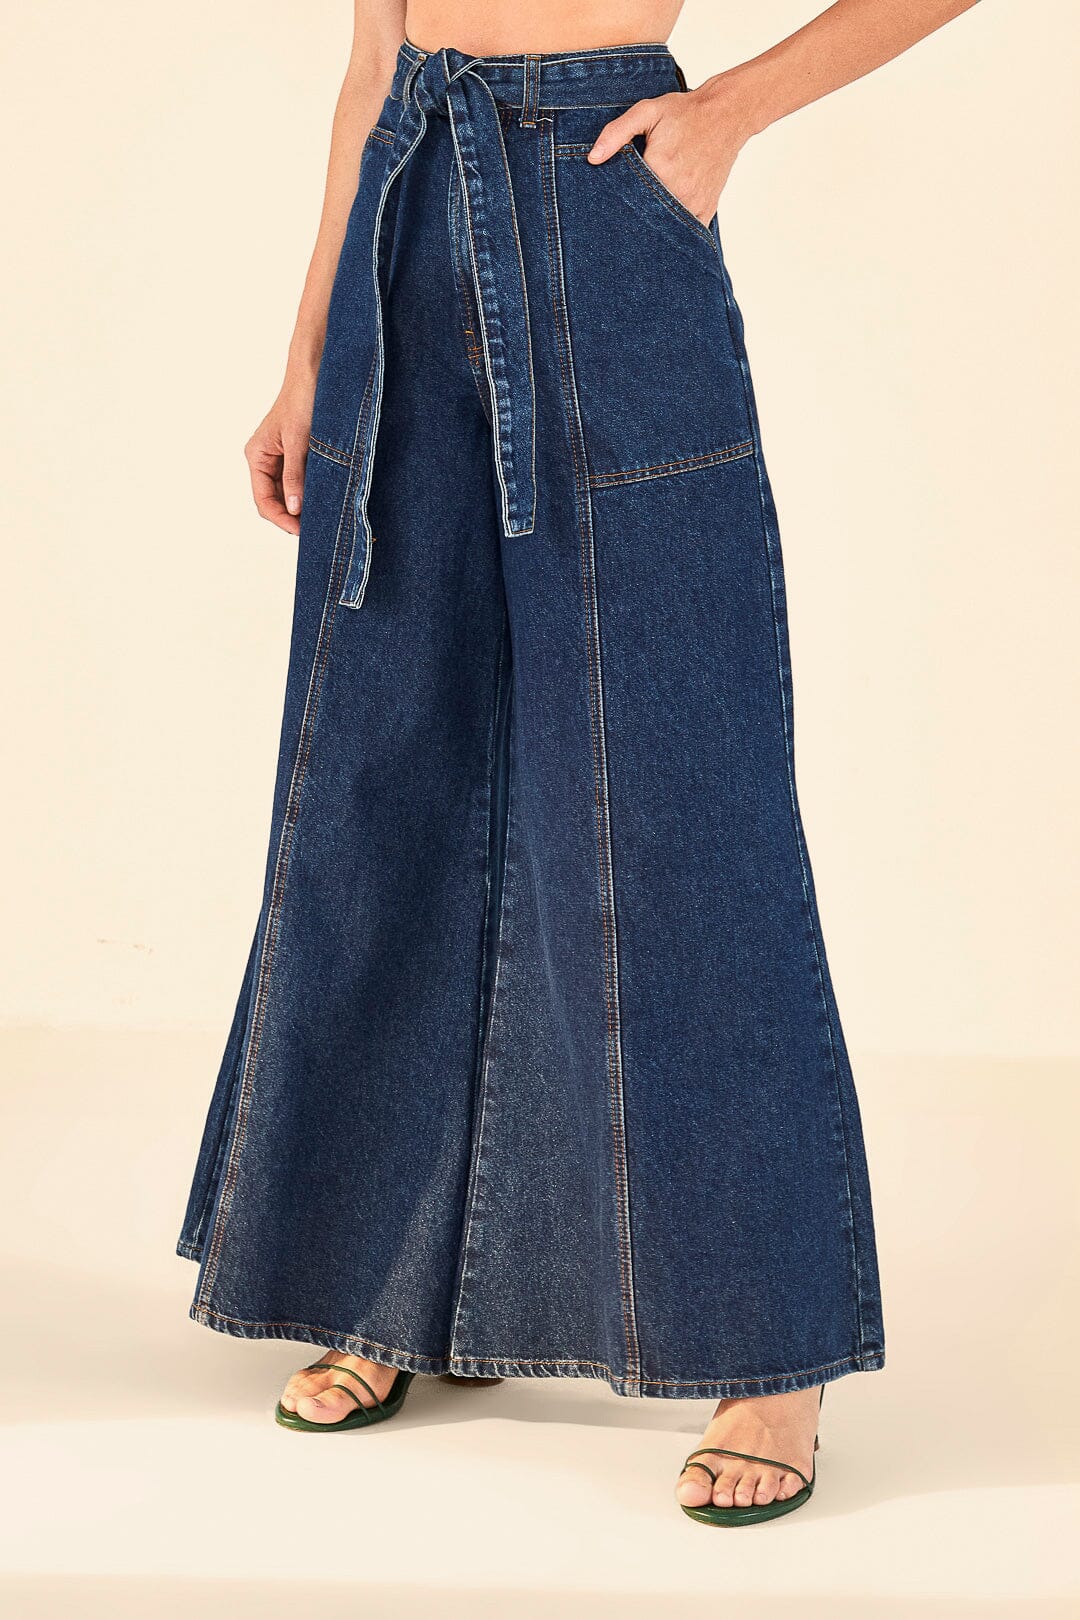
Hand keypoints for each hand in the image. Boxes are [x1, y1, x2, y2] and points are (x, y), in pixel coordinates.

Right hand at [244, 369, 316, 535]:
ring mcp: (281, 458)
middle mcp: (266, 460)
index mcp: (257, 456)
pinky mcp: (298, 454)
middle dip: (293, 517)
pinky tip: (326, 500)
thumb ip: (295, 475)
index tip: (301, 532)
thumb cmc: (303, 399)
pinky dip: (311, 493)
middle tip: (317, 530)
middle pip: (276, 501)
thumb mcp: (299, 441)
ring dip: (304, 506)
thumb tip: (295, 509)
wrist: (316, 373)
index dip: (281, 519)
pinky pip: (301, 481)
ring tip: (323, 517)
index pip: (264, 500)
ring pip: (290, 494)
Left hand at [587, 73, 758, 226]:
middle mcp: (679, 191)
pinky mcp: (706, 210)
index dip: (618, 198)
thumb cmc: (685, 112)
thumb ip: (617, 133)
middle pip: (645, 215)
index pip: (628, 197)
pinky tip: (665, 216)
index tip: (614, 197)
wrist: (727, 114)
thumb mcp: (647, 112)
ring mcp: (695, 204)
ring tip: (647, 209)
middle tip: (629, 207)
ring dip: (654, 222)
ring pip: (665, 225)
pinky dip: (674, 226)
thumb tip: (593, 158)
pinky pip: (685, 230)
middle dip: (634, 214)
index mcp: (661, 169)